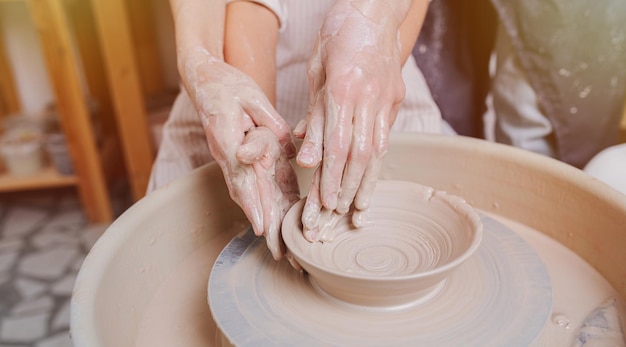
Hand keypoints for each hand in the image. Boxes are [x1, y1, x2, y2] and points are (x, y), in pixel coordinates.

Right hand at [181, 48, 298, 258]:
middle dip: (264, 223)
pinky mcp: (239, 159)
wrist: (204, 78)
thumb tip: (284, 146)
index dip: (254, 202)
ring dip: (264, 221)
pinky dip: (262, 204)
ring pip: (250, 194)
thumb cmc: (227, 84)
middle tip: (278, 252)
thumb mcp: (251, 95)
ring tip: (278, 248)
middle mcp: (229, 155)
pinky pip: (252, 184)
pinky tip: (274, 223)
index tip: (261, 225)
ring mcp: (232, 160)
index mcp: (230, 139)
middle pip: (248, 194)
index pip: (243, 175)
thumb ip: (268, 120)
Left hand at [295, 1, 409, 240]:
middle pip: (358, 156)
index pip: (336, 145)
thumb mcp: (317, 69)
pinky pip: (386, 138)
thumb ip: (313, 114)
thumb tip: (306, 156)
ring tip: (357, 212)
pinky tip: (370, 182)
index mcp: (343, 88)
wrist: (375, 9)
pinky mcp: (395, 99)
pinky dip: (377, 164)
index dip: (330, 180)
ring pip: (377, 151)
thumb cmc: (338, 35)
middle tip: (334, 218)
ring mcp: (386, 99)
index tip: (322, 206)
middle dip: (346, 191)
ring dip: (366, 185)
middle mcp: (368, 98)